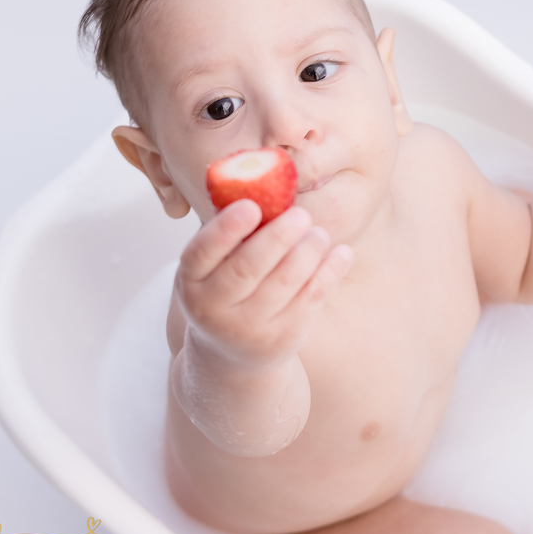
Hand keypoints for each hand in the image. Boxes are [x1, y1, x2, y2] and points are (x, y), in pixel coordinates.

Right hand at [173, 199, 352, 367]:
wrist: (233, 353)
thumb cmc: (226, 289)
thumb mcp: (214, 268)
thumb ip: (232, 233)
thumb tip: (262, 180)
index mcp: (191, 282)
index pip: (202, 252)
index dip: (226, 229)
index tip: (252, 205)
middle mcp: (213, 309)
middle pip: (248, 268)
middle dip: (277, 237)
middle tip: (301, 215)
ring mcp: (248, 328)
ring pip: (284, 284)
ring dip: (307, 252)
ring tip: (319, 233)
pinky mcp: (282, 338)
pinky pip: (310, 299)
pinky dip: (329, 272)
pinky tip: (341, 252)